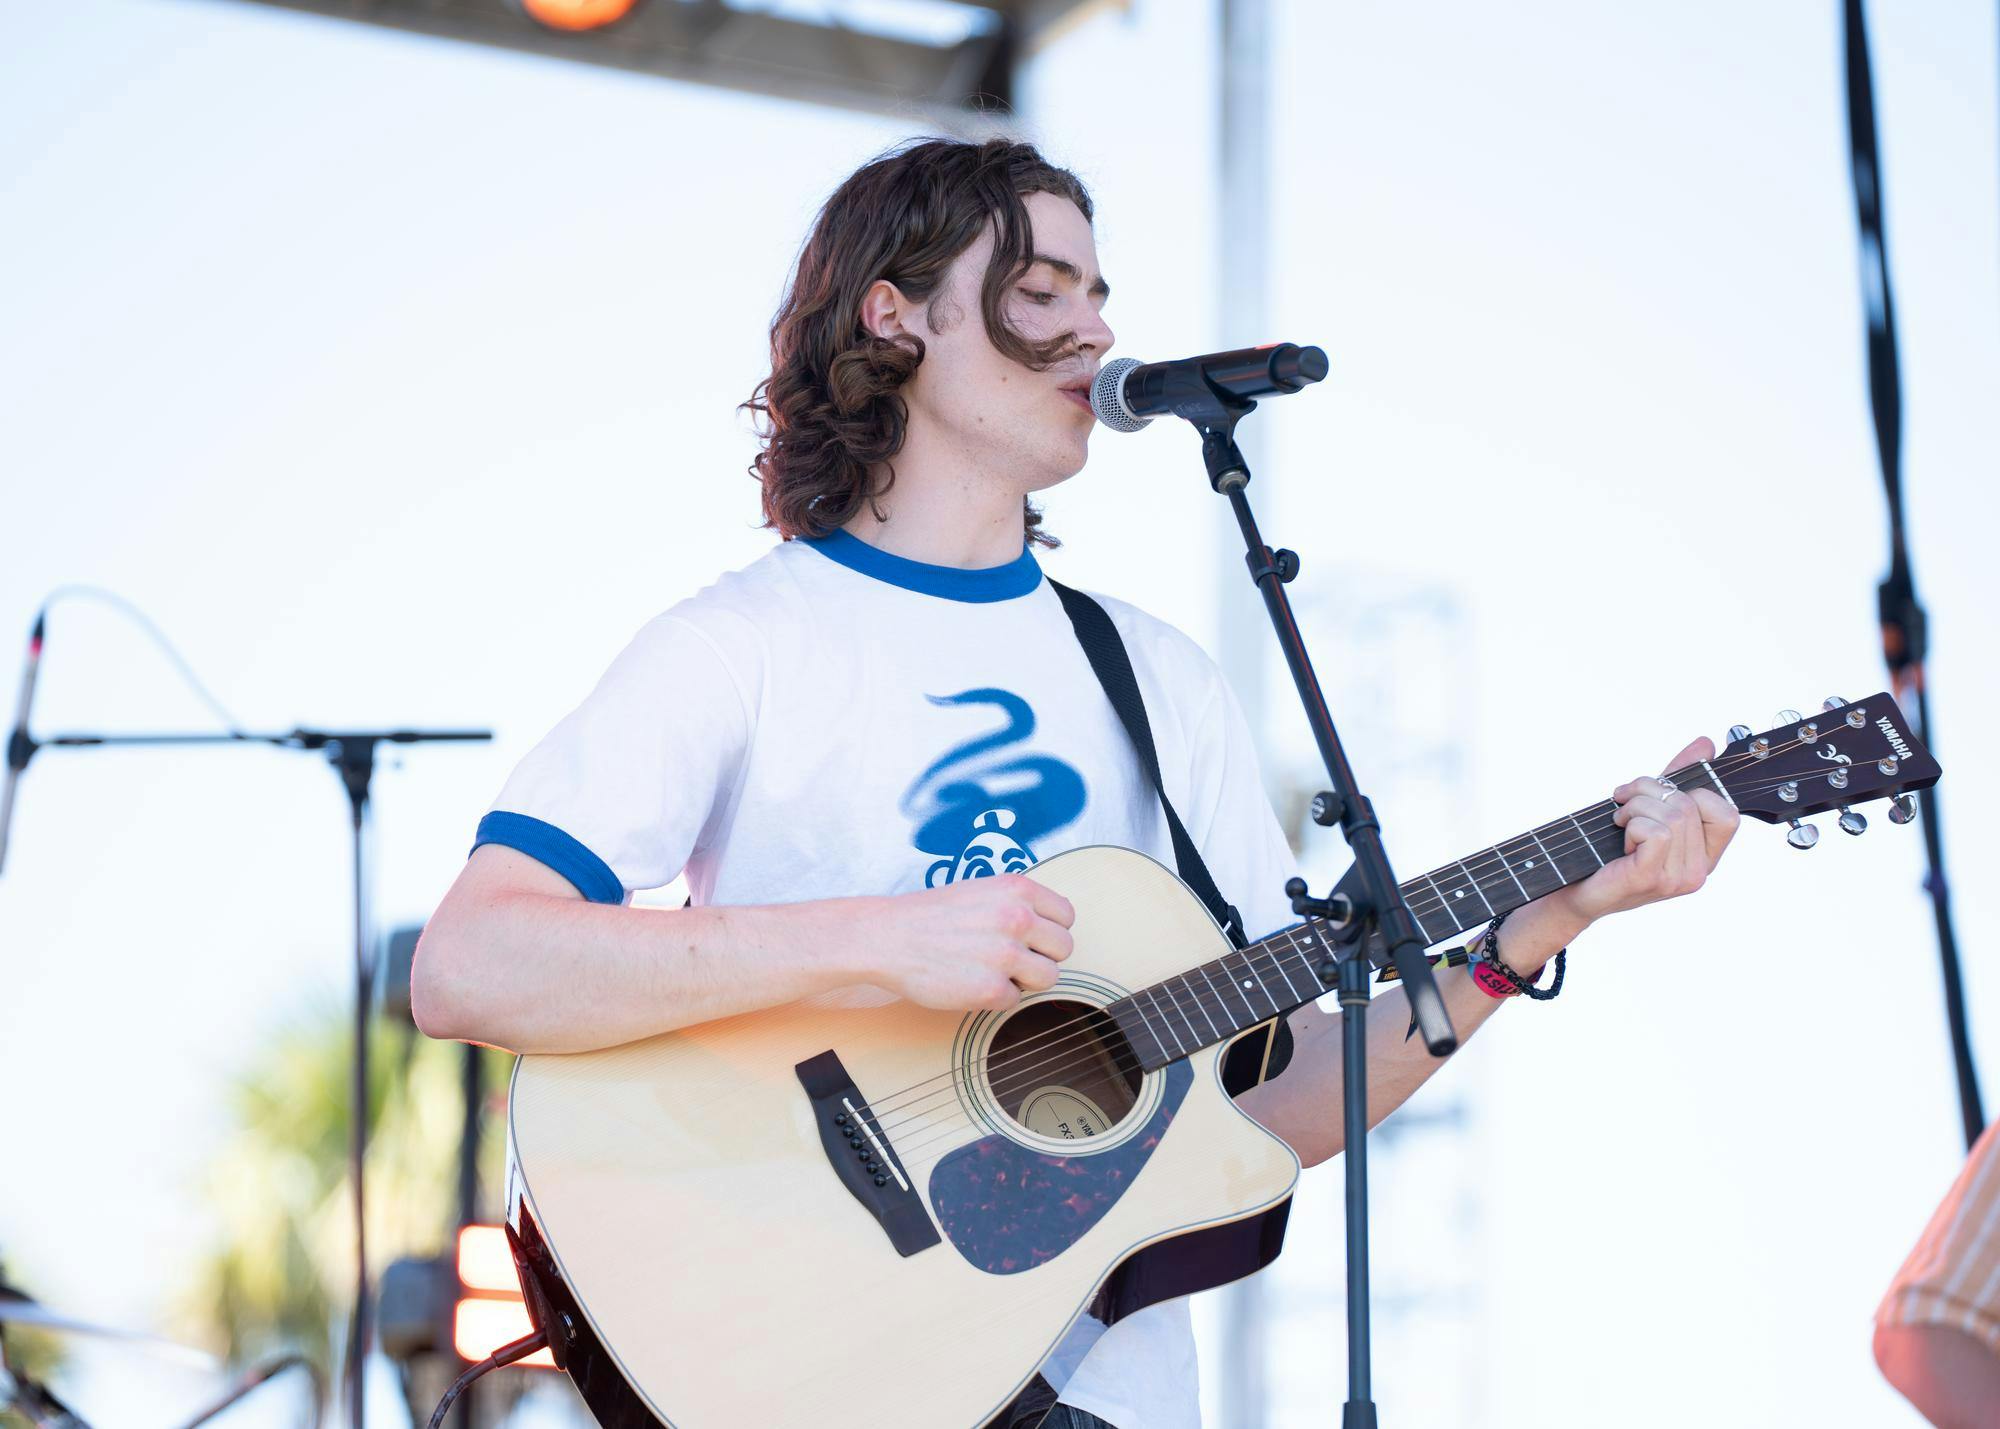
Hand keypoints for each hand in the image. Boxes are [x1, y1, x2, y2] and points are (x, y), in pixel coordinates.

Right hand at [863, 874, 1075, 1011]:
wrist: (890, 936)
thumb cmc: (933, 915)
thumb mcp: (983, 891)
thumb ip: (1020, 904)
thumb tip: (1053, 928)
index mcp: (1018, 889)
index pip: (1066, 916)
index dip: (1050, 930)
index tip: (1032, 937)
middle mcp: (1017, 918)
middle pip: (1063, 949)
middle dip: (1042, 956)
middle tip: (1013, 958)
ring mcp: (1005, 954)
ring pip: (1048, 977)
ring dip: (1025, 979)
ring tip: (995, 971)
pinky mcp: (990, 988)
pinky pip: (1015, 1000)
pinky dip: (995, 997)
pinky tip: (972, 981)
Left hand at [1548, 736, 1740, 926]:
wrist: (1575, 891)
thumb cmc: (1609, 851)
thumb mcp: (1648, 809)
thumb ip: (1677, 779)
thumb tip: (1705, 745)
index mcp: (1704, 857)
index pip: (1728, 814)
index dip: (1694, 793)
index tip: (1658, 794)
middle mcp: (1698, 872)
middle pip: (1689, 806)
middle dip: (1648, 790)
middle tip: (1623, 800)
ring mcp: (1677, 879)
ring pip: (1673, 815)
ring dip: (1635, 806)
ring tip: (1619, 820)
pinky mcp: (1651, 878)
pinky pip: (1657, 832)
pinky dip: (1632, 823)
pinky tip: (1620, 836)